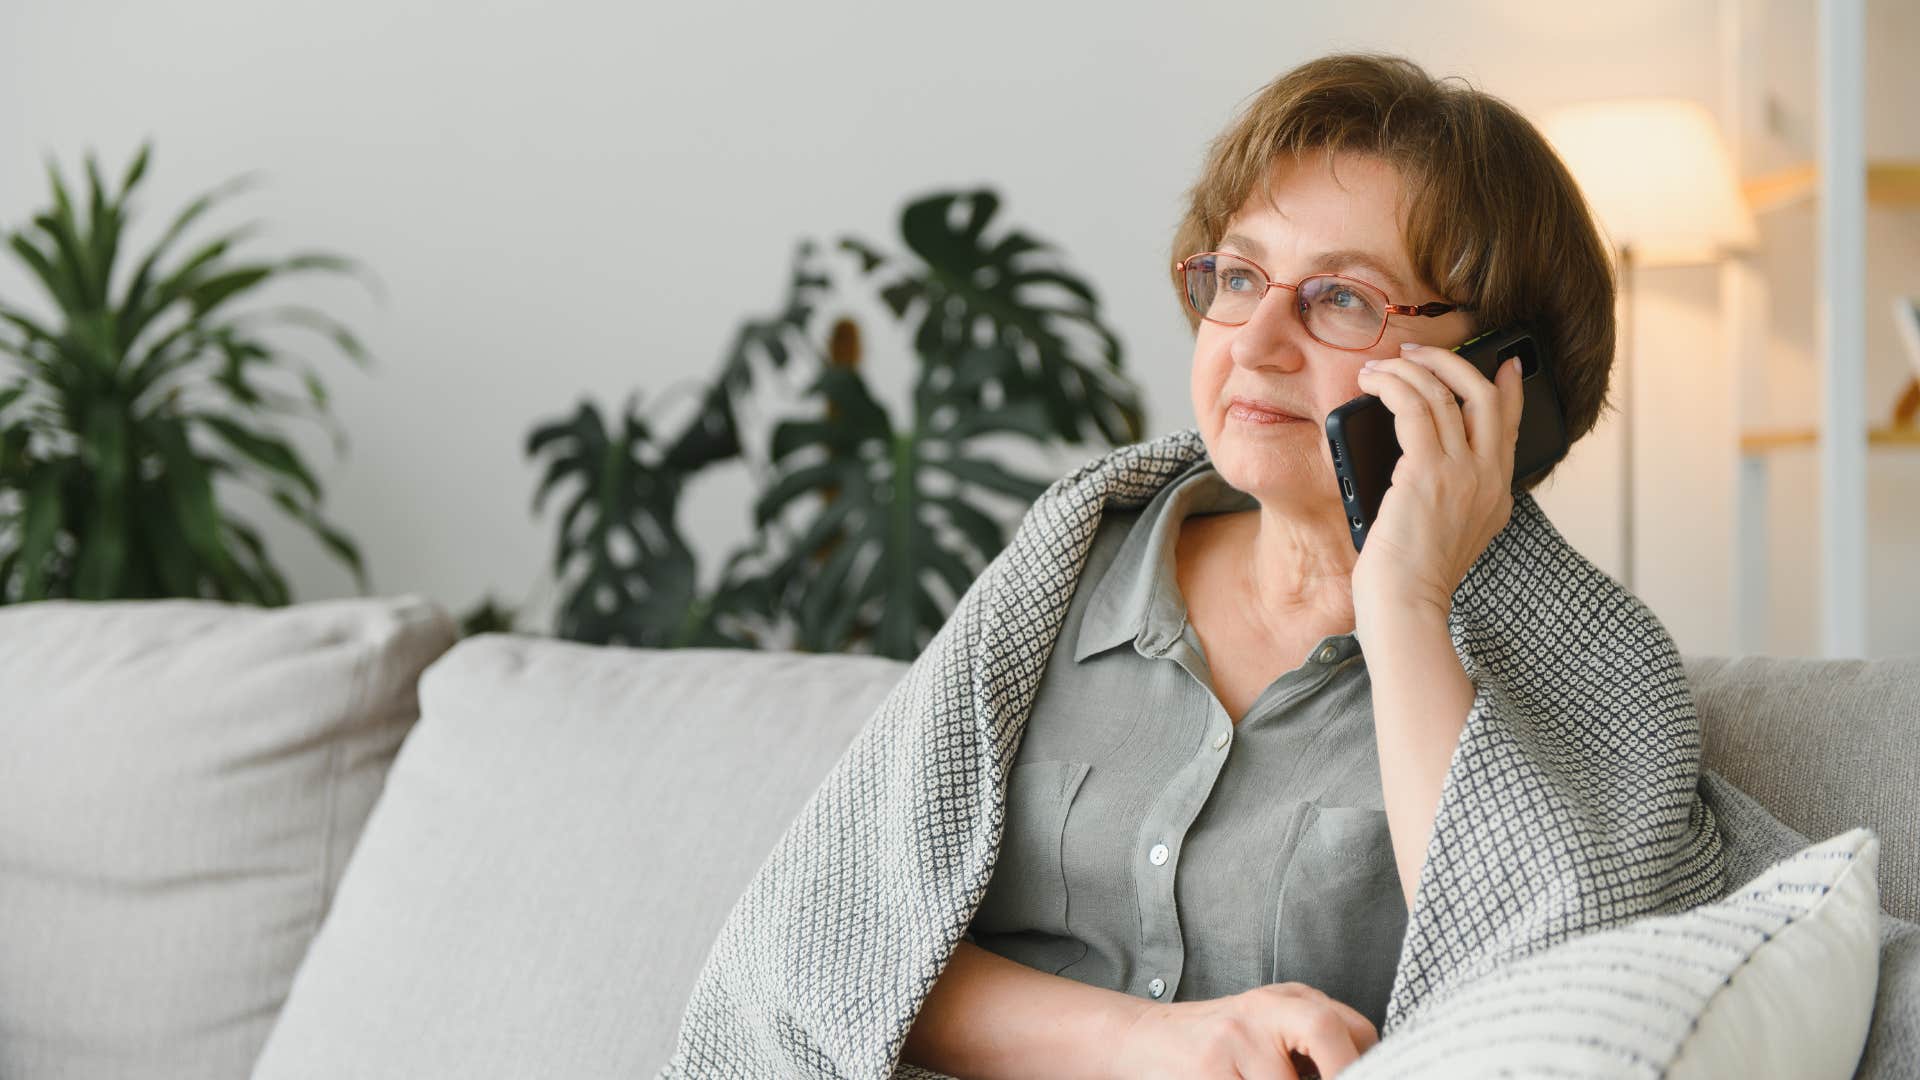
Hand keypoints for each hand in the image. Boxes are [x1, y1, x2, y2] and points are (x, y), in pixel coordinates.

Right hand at [1106, 982, 1379, 1078]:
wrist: (1143, 1040)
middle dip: (1341, 1071)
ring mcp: (1235, 1037)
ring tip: (1256, 1079)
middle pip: (1324, 1026)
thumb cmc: (1218, 1047)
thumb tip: (1364, 1073)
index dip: (1367, 1065)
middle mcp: (1265, 1009)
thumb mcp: (1270, 1030)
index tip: (1366, 1079)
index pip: (1356, 1029)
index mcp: (1292, 999)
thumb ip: (1315, 1046)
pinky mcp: (1208, 1067)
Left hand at [1348, 342, 1523, 624]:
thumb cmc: (1408, 581)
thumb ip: (1446, 498)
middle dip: (1453, 363)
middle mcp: (1487, 479)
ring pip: (1445, 394)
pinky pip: (1414, 407)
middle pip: (1485, 396)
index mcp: (1496, 496)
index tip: (1501, 363)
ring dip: (1410, 370)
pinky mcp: (1427, 471)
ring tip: (1382, 367)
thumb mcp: (1445, 536)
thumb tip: (1415, 463)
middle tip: (1420, 353)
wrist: (1405, 607)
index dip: (1508, 389)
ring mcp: (1462, 473)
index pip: (1510, 428)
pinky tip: (1373, 383)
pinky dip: (1393, 385)